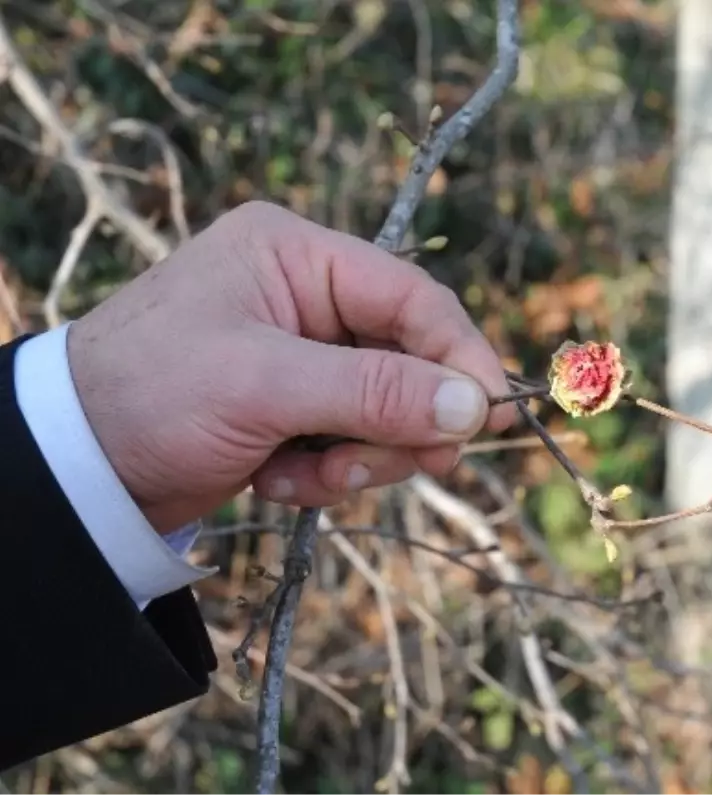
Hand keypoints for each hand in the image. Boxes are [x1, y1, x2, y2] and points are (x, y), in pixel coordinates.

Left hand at [67, 201, 515, 532]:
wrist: (70, 469)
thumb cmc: (151, 396)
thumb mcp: (265, 386)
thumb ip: (376, 393)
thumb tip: (478, 406)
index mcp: (297, 256)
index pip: (413, 300)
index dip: (460, 358)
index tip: (495, 416)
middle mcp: (305, 296)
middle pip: (409, 358)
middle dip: (404, 420)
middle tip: (415, 465)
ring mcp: (300, 354)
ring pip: (386, 408)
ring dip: (361, 454)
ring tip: (308, 475)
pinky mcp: (290, 406)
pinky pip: (350, 439)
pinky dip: (326, 471)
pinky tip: (275, 480)